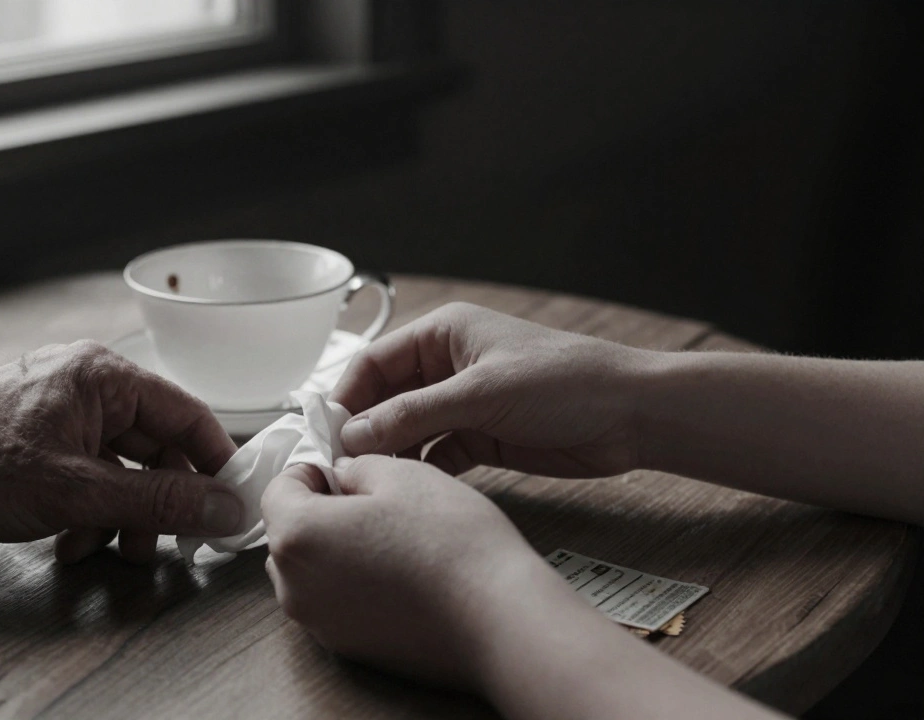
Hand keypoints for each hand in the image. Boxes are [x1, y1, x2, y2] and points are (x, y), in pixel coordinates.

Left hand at [0, 341, 242, 562]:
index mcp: (102, 376)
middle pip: (156, 446)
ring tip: (113, 550)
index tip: (231, 505)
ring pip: (122, 468)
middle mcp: (85, 387)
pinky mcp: (38, 444)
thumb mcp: (78, 493)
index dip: (215, 462)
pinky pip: (88, 477)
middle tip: (168, 543)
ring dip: (124, 515)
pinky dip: (90, 512)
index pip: (187, 413)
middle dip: (161, 501)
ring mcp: (60, 415)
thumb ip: (159, 502)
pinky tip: (72, 542)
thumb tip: (222, 507)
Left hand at [259, 454, 543, 690]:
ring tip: (388, 538)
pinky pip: (334, 603)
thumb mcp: (401, 474)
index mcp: (298, 535)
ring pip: (309, 571)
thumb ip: (355, 467)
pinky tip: (398, 572)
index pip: (278, 490)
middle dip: (319, 511)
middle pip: (289, 534)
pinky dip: (352, 584)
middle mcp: (295, 586)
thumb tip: (341, 475)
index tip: (341, 469)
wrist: (497, 618)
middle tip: (370, 501)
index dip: (311, 471)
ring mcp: (320, 623)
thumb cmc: (451, 542)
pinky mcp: (348, 647)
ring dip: (334, 549)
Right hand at [331, 302, 656, 477]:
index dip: (346, 397)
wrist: (631, 416)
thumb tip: (354, 434)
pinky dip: (420, 471)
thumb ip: (413, 414)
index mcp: (443, 334)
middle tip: (340, 466)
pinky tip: (407, 491)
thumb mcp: (481, 395)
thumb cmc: (565, 381)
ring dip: (390, 455)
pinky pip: (435, 454)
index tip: (325, 434)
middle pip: (385, 399)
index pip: (373, 363)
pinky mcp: (480, 438)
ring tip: (370, 483)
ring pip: (407, 430)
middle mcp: (447, 366)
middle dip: (364, 430)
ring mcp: (463, 403)